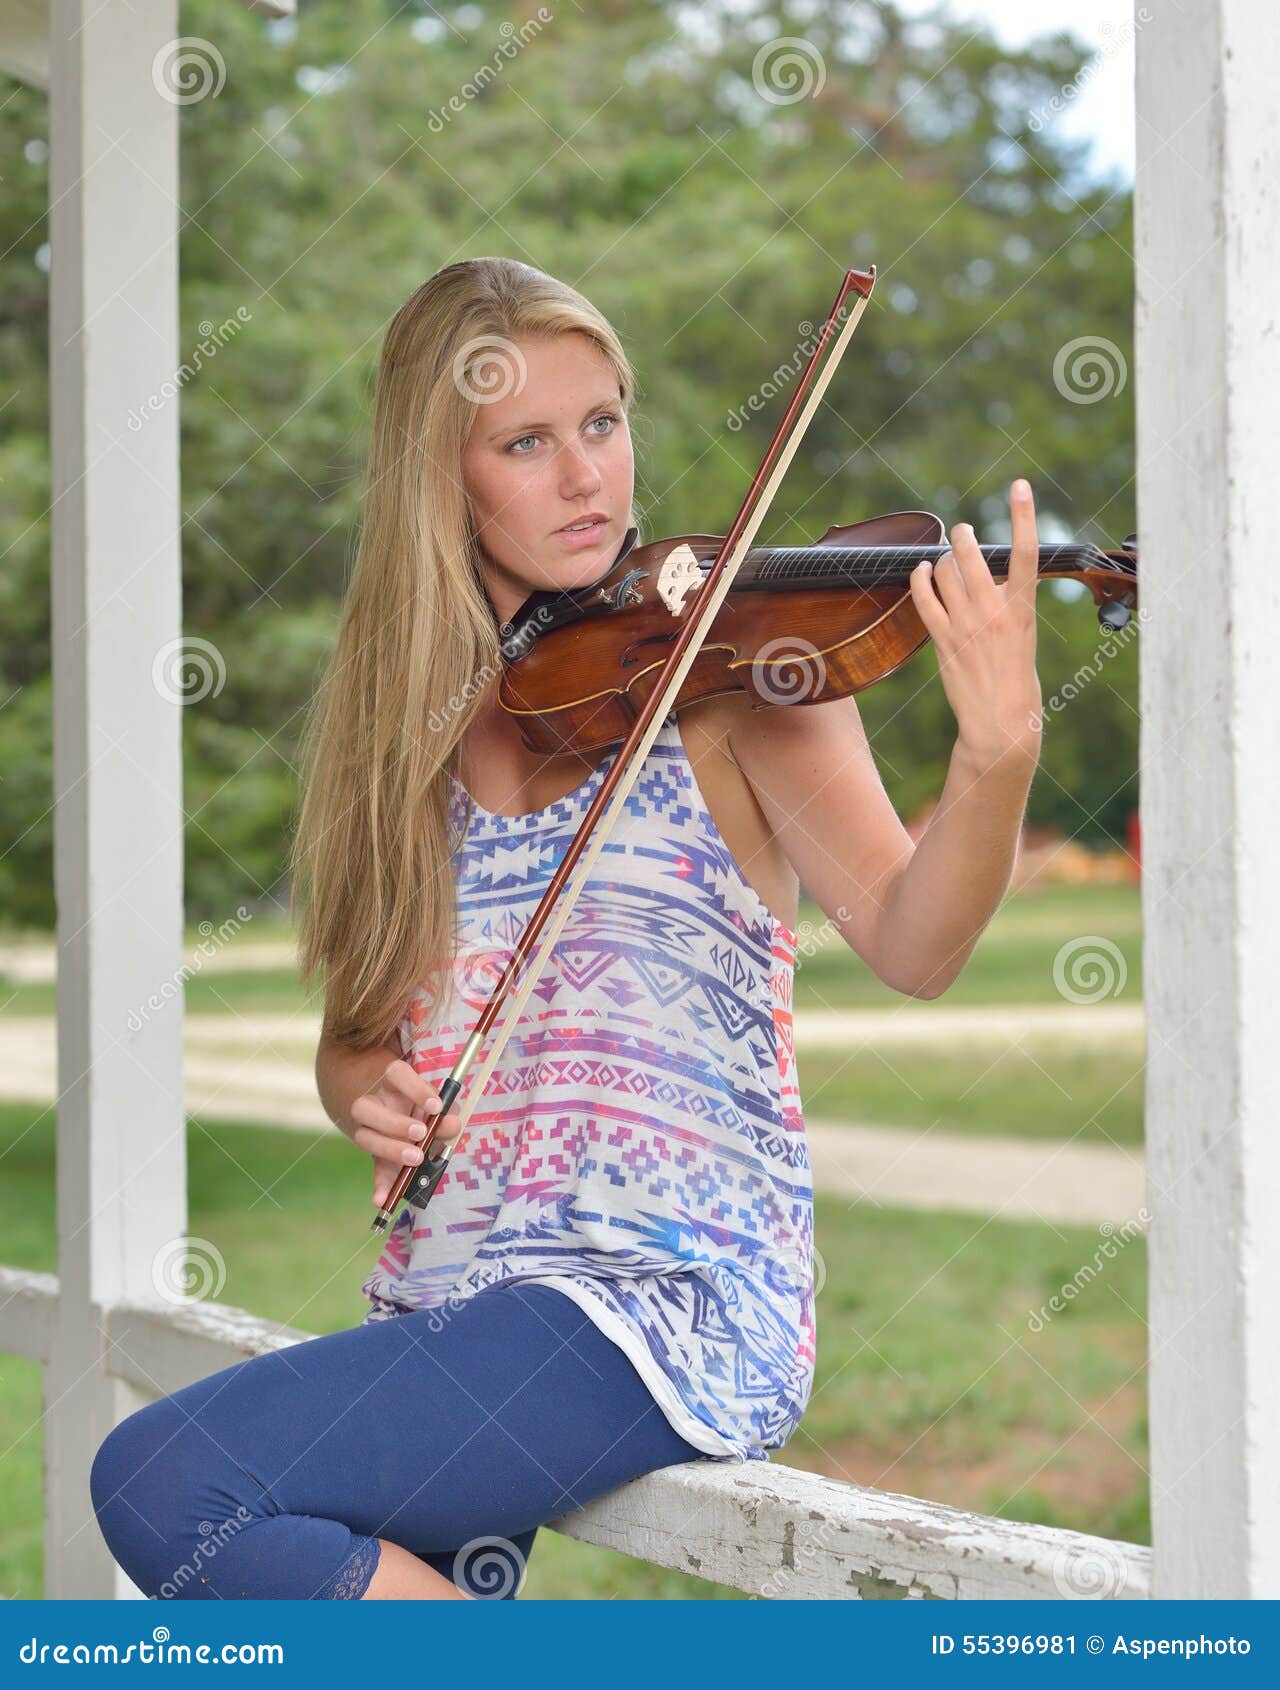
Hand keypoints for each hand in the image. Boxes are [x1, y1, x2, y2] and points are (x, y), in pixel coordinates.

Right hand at [347, 1058, 465, 1209]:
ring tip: (416, 1158)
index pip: (395, 1073)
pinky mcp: (376, 1158)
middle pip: (364, 1107)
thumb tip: (453, 1125)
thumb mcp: (440, 1106)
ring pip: (364, 1137)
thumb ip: (448, 1114)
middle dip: (393, 1123)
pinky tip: (382, 1199)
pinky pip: (374, 1170)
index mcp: (393, 1084)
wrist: (408, 1118)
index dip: (414, 1087)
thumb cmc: (426, 1107)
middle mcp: (374, 1104)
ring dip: (390, 1149)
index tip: (436, 1106)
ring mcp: (369, 1131)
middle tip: (421, 1133)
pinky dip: (380, 1186)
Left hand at [908, 478, 1042, 772]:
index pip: (1027, 552)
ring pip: (945, 573)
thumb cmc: (1016, 680)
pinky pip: (924, 599)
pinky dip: (919, 580)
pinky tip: (919, 572)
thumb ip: (1009, 604)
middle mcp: (994, 611)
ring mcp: (966, 625)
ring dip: (942, 562)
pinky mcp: (943, 640)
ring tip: (944, 563)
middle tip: (961, 532)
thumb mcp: (1023, 635)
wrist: (1000, 722)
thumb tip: (992, 579)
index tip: (1020, 485)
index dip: (1023, 514)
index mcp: (1023, 609)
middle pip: (971, 554)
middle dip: (962, 536)